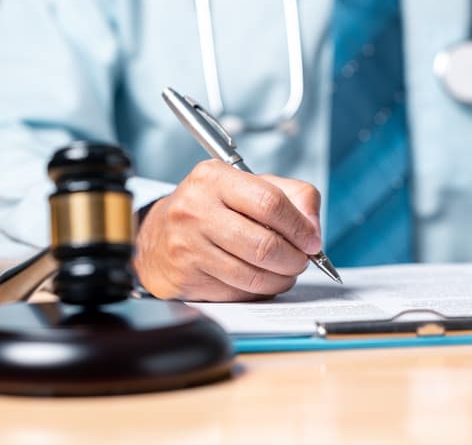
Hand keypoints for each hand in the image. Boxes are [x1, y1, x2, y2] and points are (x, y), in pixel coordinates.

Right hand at [134, 160, 321, 300]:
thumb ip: (294, 196)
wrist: (158, 235)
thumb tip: (313, 230)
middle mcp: (195, 210)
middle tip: (302, 260)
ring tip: (286, 272)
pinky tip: (260, 280)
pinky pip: (237, 293)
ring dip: (280, 279)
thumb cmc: (214, 208)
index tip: (313, 240)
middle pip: (263, 245)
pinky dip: (258, 291)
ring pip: (252, 275)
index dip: (299, 226)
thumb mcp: (251, 185)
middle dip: (294, 259)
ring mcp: (187, 247)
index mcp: (213, 178)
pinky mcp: (185, 278)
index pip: (269, 203)